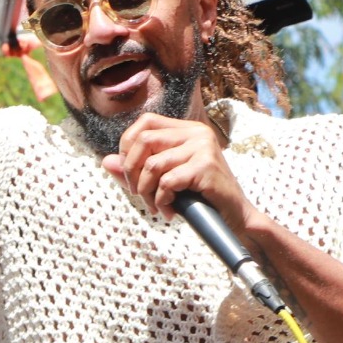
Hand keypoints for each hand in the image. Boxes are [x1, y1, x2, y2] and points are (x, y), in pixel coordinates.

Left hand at [103, 114, 255, 231]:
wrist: (235, 219)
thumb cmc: (201, 200)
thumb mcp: (166, 183)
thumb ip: (138, 171)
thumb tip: (106, 161)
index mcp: (188, 130)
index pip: (145, 123)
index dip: (128, 145)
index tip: (131, 173)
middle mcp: (196, 133)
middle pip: (143, 140)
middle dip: (132, 171)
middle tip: (138, 194)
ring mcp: (203, 147)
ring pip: (152, 164)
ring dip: (146, 191)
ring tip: (155, 207)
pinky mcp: (206, 166)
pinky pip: (167, 181)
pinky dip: (161, 200)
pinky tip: (169, 210)